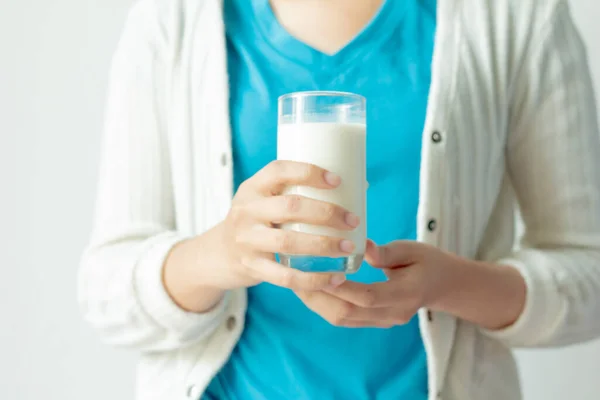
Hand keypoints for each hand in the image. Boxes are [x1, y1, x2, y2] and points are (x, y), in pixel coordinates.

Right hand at [164, 160, 358, 311]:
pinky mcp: (252, 267)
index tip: (337, 180)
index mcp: (253, 187)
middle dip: (326, 213)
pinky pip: (285, 276)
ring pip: (288, 242)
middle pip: (289, 207)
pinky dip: (313, 279)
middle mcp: (246, 211)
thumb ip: (298, 193)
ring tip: (349, 247)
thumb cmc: (258, 221)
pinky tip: (336, 277)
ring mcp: (246, 241)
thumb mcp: (265, 199)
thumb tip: (359, 184)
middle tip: (352, 220)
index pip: (279, 171)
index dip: (309, 172)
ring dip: (323, 245)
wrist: (219, 254)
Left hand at [296, 240, 457, 327]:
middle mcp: (393, 313)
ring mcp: (383, 321)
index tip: (319, 270)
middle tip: (297, 275)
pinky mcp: (375, 321)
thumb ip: (385, 252)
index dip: (341, 287)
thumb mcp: (412, 249)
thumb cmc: (428, 261)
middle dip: (318, 296)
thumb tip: (361, 244)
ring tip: (297, 280)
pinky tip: (311, 287)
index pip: (368, 296)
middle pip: (348, 313)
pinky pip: (345, 318)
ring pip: (342, 319)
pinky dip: (325, 304)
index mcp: (406, 293)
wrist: (444, 286)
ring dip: (317, 302)